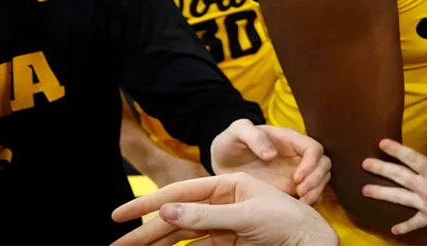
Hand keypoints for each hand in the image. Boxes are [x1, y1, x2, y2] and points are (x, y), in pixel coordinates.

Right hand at [111, 172, 336, 245]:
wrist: (310, 243)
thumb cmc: (287, 222)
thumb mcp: (246, 217)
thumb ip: (205, 216)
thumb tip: (165, 211)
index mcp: (228, 185)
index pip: (180, 193)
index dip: (148, 204)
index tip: (119, 215)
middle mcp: (223, 203)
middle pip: (176, 216)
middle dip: (146, 230)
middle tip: (117, 245)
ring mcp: (224, 224)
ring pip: (182, 234)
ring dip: (157, 243)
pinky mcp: (228, 243)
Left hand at [210, 119, 329, 204]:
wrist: (222, 162)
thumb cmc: (230, 142)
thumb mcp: (236, 132)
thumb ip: (253, 137)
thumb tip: (272, 154)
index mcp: (289, 139)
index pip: (313, 148)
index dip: (311, 163)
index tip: (297, 178)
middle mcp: (297, 156)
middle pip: (323, 164)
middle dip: (317, 179)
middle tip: (301, 193)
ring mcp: (295, 172)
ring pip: (321, 179)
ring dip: (317, 191)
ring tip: (303, 202)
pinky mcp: (291, 187)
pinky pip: (310, 193)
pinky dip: (311, 200)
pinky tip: (298, 208)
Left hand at [361, 138, 426, 241]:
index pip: (412, 159)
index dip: (397, 150)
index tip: (382, 143)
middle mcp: (425, 189)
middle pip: (400, 177)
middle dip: (381, 169)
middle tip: (365, 164)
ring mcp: (425, 205)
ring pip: (399, 198)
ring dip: (381, 194)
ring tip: (365, 190)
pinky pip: (414, 223)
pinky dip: (404, 227)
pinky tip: (393, 229)